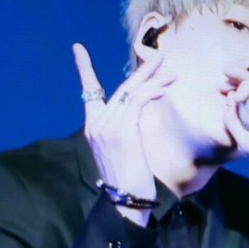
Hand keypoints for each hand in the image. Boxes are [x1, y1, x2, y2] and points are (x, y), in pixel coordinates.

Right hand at [73, 44, 175, 223]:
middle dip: (141, 70)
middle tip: (159, 56)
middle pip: (120, 88)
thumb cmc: (128, 177)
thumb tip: (136, 105)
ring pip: (131, 92)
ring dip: (153, 79)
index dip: (84, 69)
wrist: (126, 200)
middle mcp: (97, 124)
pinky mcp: (122, 130)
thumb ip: (123, 125)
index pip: (88, 92)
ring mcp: (108, 127)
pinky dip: (153, 91)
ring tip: (170, 71)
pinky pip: (138, 101)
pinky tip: (165, 87)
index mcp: (93, 127)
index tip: (78, 49)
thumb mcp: (121, 146)